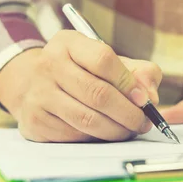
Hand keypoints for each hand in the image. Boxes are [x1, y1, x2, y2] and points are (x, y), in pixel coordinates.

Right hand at [0, 30, 162, 141]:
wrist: (31, 83)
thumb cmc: (82, 71)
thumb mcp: (108, 61)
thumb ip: (140, 72)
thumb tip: (151, 96)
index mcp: (69, 43)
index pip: (103, 59)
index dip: (129, 83)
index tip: (144, 99)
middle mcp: (49, 65)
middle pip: (98, 94)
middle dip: (128, 113)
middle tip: (143, 122)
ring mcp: (38, 94)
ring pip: (87, 119)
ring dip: (116, 130)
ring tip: (129, 130)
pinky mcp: (34, 121)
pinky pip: (74, 135)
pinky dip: (96, 138)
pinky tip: (105, 133)